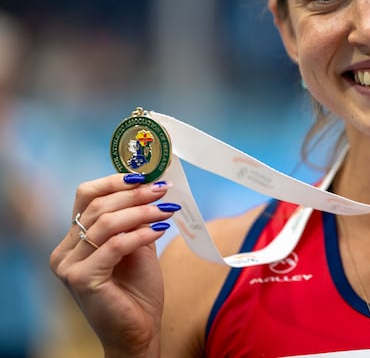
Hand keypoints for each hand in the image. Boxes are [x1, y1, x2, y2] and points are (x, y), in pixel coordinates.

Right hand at [50, 173, 179, 356]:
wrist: (138, 332)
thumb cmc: (137, 291)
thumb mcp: (138, 245)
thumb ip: (137, 219)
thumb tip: (153, 185)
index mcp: (73, 240)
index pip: (85, 196)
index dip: (115, 181)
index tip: (146, 175)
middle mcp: (64, 251)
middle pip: (97, 205)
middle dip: (135, 194)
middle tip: (163, 189)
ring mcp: (69, 266)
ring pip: (106, 223)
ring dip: (142, 211)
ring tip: (167, 208)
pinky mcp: (82, 279)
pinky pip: (114, 246)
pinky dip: (140, 234)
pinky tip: (161, 230)